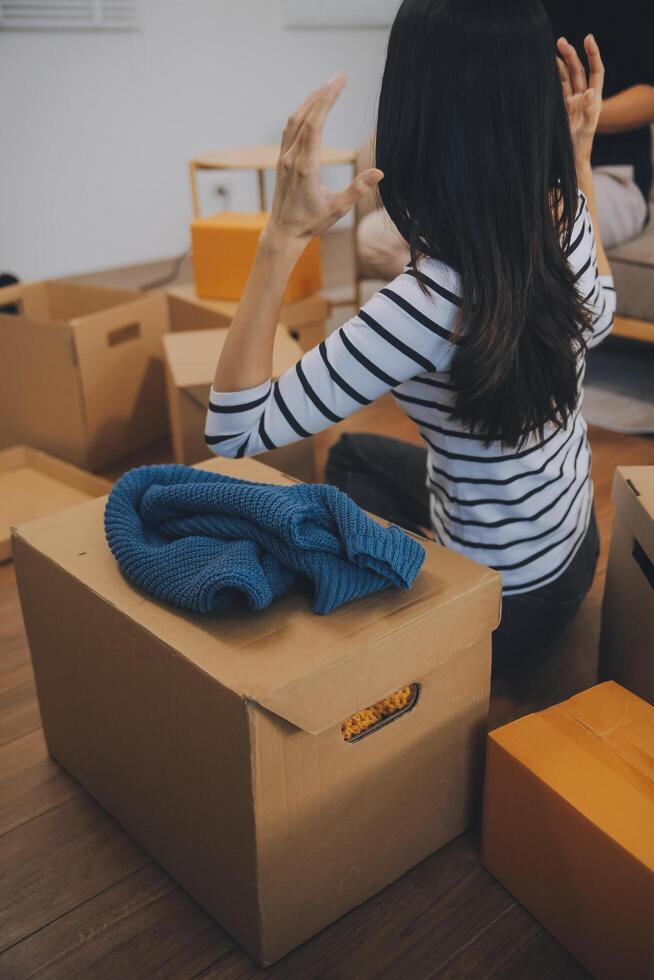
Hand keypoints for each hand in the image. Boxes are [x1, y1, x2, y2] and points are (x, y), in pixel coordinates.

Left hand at [263, 74, 383, 248]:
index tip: (340, 81)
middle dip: (323, 93)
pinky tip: (312, 105)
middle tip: (340, 76)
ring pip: (295, 120)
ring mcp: (284, 157)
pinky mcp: (282, 159)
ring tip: (328, 85)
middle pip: (306, 116)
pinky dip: (303, 112)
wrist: (284, 232)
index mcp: (305, 167)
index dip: (327, 99)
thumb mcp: (338, 209)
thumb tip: (380, 172)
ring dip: (311, 100)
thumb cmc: (311, 223)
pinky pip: (290, 129)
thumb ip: (358, 189)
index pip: (315, 124)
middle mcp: (292, 158)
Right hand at [556, 34, 603, 163]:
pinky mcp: (560, 108)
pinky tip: (547, 69)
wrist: (570, 159)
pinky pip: (557, 89)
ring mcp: (571, 102)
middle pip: (578, 70)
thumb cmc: (580, 146)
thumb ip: (588, 110)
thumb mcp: (586, 129)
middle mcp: (582, 97)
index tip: (587, 39)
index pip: (596, 71)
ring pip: (567, 77)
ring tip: (552, 51)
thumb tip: (589, 91)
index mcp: (593, 99)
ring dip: (561, 64)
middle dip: (571, 55)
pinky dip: (553, 78)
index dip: (593, 54)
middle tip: (560, 42)